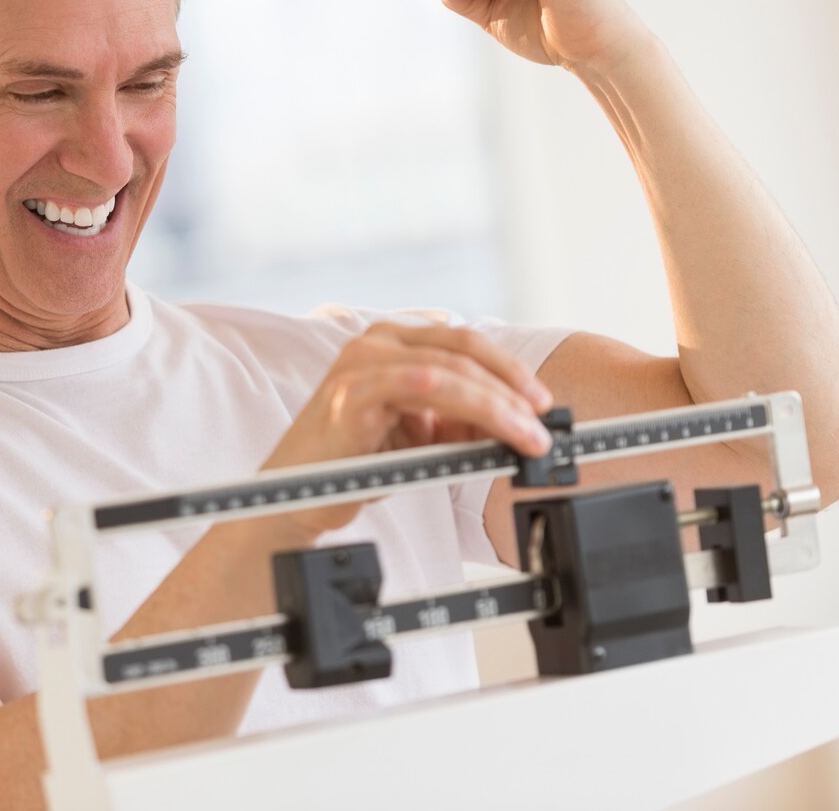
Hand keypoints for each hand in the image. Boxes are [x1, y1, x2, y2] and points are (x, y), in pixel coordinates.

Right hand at [260, 321, 553, 535]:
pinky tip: (488, 422)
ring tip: (526, 438)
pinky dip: (460, 402)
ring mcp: (361, 363)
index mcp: (393, 342)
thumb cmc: (354, 462)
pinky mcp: (351, 392)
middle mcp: (376, 342)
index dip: (510, 370)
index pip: (465, 344)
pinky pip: (417, 386)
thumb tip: (520, 422)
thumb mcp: (420, 435)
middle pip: (463, 352)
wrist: (296, 496)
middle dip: (512, 390)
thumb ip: (461, 420)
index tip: (543, 405)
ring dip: (497, 406)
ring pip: (449, 371)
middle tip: (543, 426)